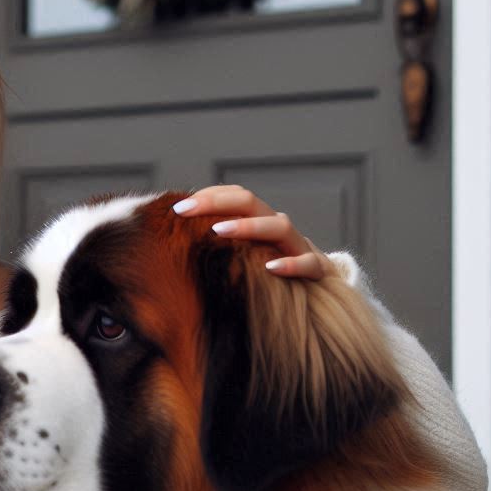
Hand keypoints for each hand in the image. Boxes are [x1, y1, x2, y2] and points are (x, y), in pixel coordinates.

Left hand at [173, 184, 336, 279]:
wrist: (318, 294)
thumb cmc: (268, 274)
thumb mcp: (242, 257)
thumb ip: (216, 247)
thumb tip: (172, 242)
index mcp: (260, 221)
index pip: (235, 196)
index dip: (207, 197)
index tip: (177, 210)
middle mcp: (278, 228)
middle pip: (251, 203)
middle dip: (215, 203)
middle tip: (185, 211)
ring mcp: (299, 246)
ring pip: (278, 227)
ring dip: (248, 227)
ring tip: (218, 231)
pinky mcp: (318, 270)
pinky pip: (308, 263)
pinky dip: (291, 263)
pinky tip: (271, 268)